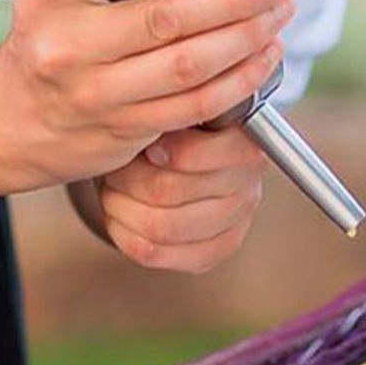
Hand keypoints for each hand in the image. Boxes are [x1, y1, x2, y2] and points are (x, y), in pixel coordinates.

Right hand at [0, 0, 292, 190]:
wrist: (12, 121)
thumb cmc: (44, 36)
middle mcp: (70, 48)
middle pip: (165, 20)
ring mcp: (101, 93)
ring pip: (189, 66)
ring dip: (247, 37)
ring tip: (279, 11)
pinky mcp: (131, 127)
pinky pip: (197, 105)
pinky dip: (241, 78)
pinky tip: (264, 53)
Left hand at [98, 127, 267, 272]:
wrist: (181, 163)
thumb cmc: (178, 134)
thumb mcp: (179, 114)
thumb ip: (173, 111)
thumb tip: (151, 123)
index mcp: (246, 147)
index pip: (193, 158)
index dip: (158, 151)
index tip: (146, 143)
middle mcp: (248, 188)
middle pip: (168, 192)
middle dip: (129, 178)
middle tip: (119, 166)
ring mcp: (233, 225)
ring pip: (159, 226)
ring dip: (122, 206)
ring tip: (117, 189)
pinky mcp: (213, 251)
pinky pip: (155, 253)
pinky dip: (125, 234)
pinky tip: (124, 215)